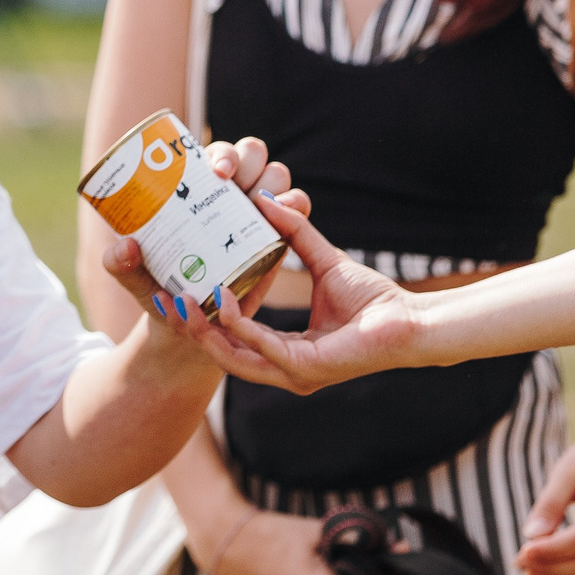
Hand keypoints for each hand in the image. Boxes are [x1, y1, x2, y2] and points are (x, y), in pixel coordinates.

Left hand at [105, 145, 300, 334]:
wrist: (191, 324)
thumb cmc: (160, 290)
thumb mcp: (134, 278)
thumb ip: (119, 264)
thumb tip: (126, 247)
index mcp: (195, 188)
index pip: (213, 154)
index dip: (221, 153)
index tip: (216, 171)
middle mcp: (229, 192)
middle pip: (250, 154)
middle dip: (248, 159)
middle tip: (232, 182)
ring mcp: (256, 210)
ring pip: (276, 175)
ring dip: (273, 179)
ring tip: (258, 199)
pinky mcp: (278, 234)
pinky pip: (297, 208)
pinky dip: (297, 204)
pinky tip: (286, 213)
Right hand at [152, 189, 425, 391]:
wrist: (409, 319)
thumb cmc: (372, 299)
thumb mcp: (321, 260)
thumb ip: (292, 235)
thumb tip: (264, 200)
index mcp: (283, 351)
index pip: (232, 340)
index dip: (202, 319)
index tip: (175, 293)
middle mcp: (283, 368)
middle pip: (223, 353)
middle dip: (191, 328)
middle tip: (164, 299)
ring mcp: (293, 373)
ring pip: (234, 357)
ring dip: (206, 330)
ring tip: (182, 301)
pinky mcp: (306, 369)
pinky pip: (262, 347)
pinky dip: (239, 326)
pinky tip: (223, 301)